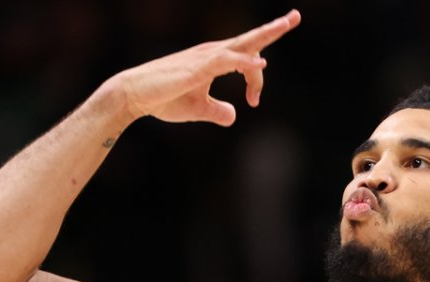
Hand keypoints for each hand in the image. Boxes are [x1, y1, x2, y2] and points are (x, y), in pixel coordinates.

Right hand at [109, 9, 300, 125]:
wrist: (135, 96)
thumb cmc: (164, 99)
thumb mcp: (198, 108)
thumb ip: (217, 110)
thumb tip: (233, 116)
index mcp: (214, 60)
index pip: (247, 60)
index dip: (257, 79)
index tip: (254, 101)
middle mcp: (212, 53)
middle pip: (249, 38)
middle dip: (272, 28)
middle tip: (295, 17)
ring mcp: (205, 58)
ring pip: (241, 43)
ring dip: (264, 34)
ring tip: (285, 24)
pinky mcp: (198, 67)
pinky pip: (225, 61)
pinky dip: (244, 61)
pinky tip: (261, 62)